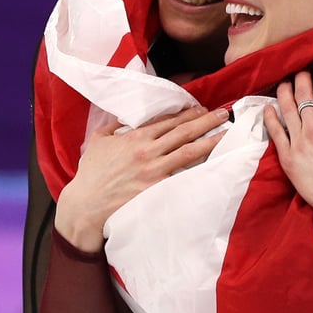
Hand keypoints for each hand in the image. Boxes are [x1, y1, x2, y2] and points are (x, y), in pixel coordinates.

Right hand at [55, 105, 228, 251]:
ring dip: (209, 140)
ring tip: (225, 133)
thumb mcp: (98, 141)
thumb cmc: (91, 174)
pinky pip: (183, 175)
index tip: (199, 108)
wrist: (87, 204)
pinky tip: (213, 163)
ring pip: (188, 151)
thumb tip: (126, 117)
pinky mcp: (158, 189)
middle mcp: (148, 151)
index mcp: (134, 137)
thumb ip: (113, 125)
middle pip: (183, 132)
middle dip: (205, 121)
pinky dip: (199, 167)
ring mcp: (154, 171)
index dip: (186, 113)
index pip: (166, 121)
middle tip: (222, 113)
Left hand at [264, 61, 312, 217]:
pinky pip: (275, 132)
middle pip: (303, 94)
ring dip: (284, 92)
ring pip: (286, 109)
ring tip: (283, 83)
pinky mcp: (287, 156)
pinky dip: (270, 117)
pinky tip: (268, 108)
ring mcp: (298, 141)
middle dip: (301, 78)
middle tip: (300, 71)